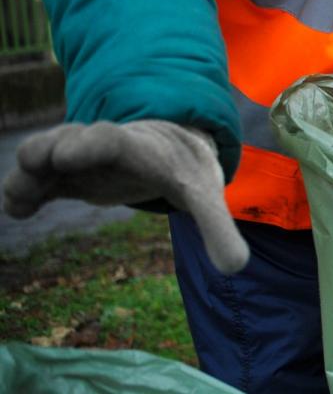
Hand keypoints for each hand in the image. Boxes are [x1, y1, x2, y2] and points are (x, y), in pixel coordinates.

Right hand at [2, 121, 248, 274]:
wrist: (170, 148)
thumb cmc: (186, 171)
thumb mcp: (204, 197)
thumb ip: (218, 228)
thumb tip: (237, 268)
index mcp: (138, 148)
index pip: (111, 139)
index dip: (89, 144)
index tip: (68, 155)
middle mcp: (101, 147)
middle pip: (66, 141)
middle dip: (49, 151)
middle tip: (34, 165)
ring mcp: (79, 159)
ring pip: (42, 159)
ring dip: (27, 177)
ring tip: (19, 200)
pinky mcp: (62, 176)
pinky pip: (35, 181)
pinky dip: (23, 193)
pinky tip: (19, 209)